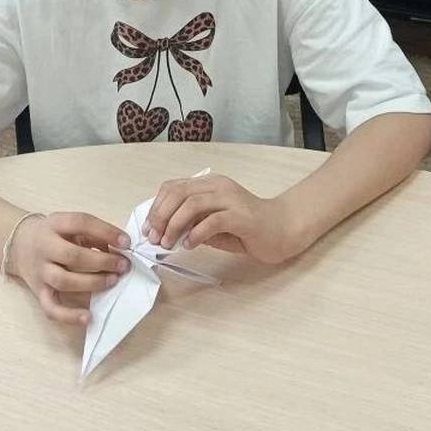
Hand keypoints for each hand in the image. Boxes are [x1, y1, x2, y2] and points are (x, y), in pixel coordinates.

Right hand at [9, 212, 130, 324]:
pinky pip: (51, 308)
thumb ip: (93, 234)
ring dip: (92, 283)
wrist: (20, 244)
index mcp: (55, 224)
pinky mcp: (39, 292)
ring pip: (64, 281)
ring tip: (112, 281)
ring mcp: (40, 272)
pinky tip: (88, 317)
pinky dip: (69, 315)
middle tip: (123, 266)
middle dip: (102, 262)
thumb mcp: (71, 225)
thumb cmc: (55, 234)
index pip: (81, 223)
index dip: (106, 231)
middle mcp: (45, 247)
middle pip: (72, 255)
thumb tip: (120, 248)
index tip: (126, 242)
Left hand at [144, 175, 298, 264]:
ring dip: (174, 225)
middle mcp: (218, 186)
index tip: (148, 228)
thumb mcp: (212, 224)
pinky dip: (196, 233)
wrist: (282, 229)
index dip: (156, 207)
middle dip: (160, 216)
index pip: (174, 187)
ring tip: (168, 243)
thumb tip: (165, 231)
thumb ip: (193, 223)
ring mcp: (230, 199)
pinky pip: (212, 220)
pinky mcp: (241, 215)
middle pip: (179, 192)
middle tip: (153, 238)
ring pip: (192, 203)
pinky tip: (189, 246)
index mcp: (209, 184)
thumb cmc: (247, 228)